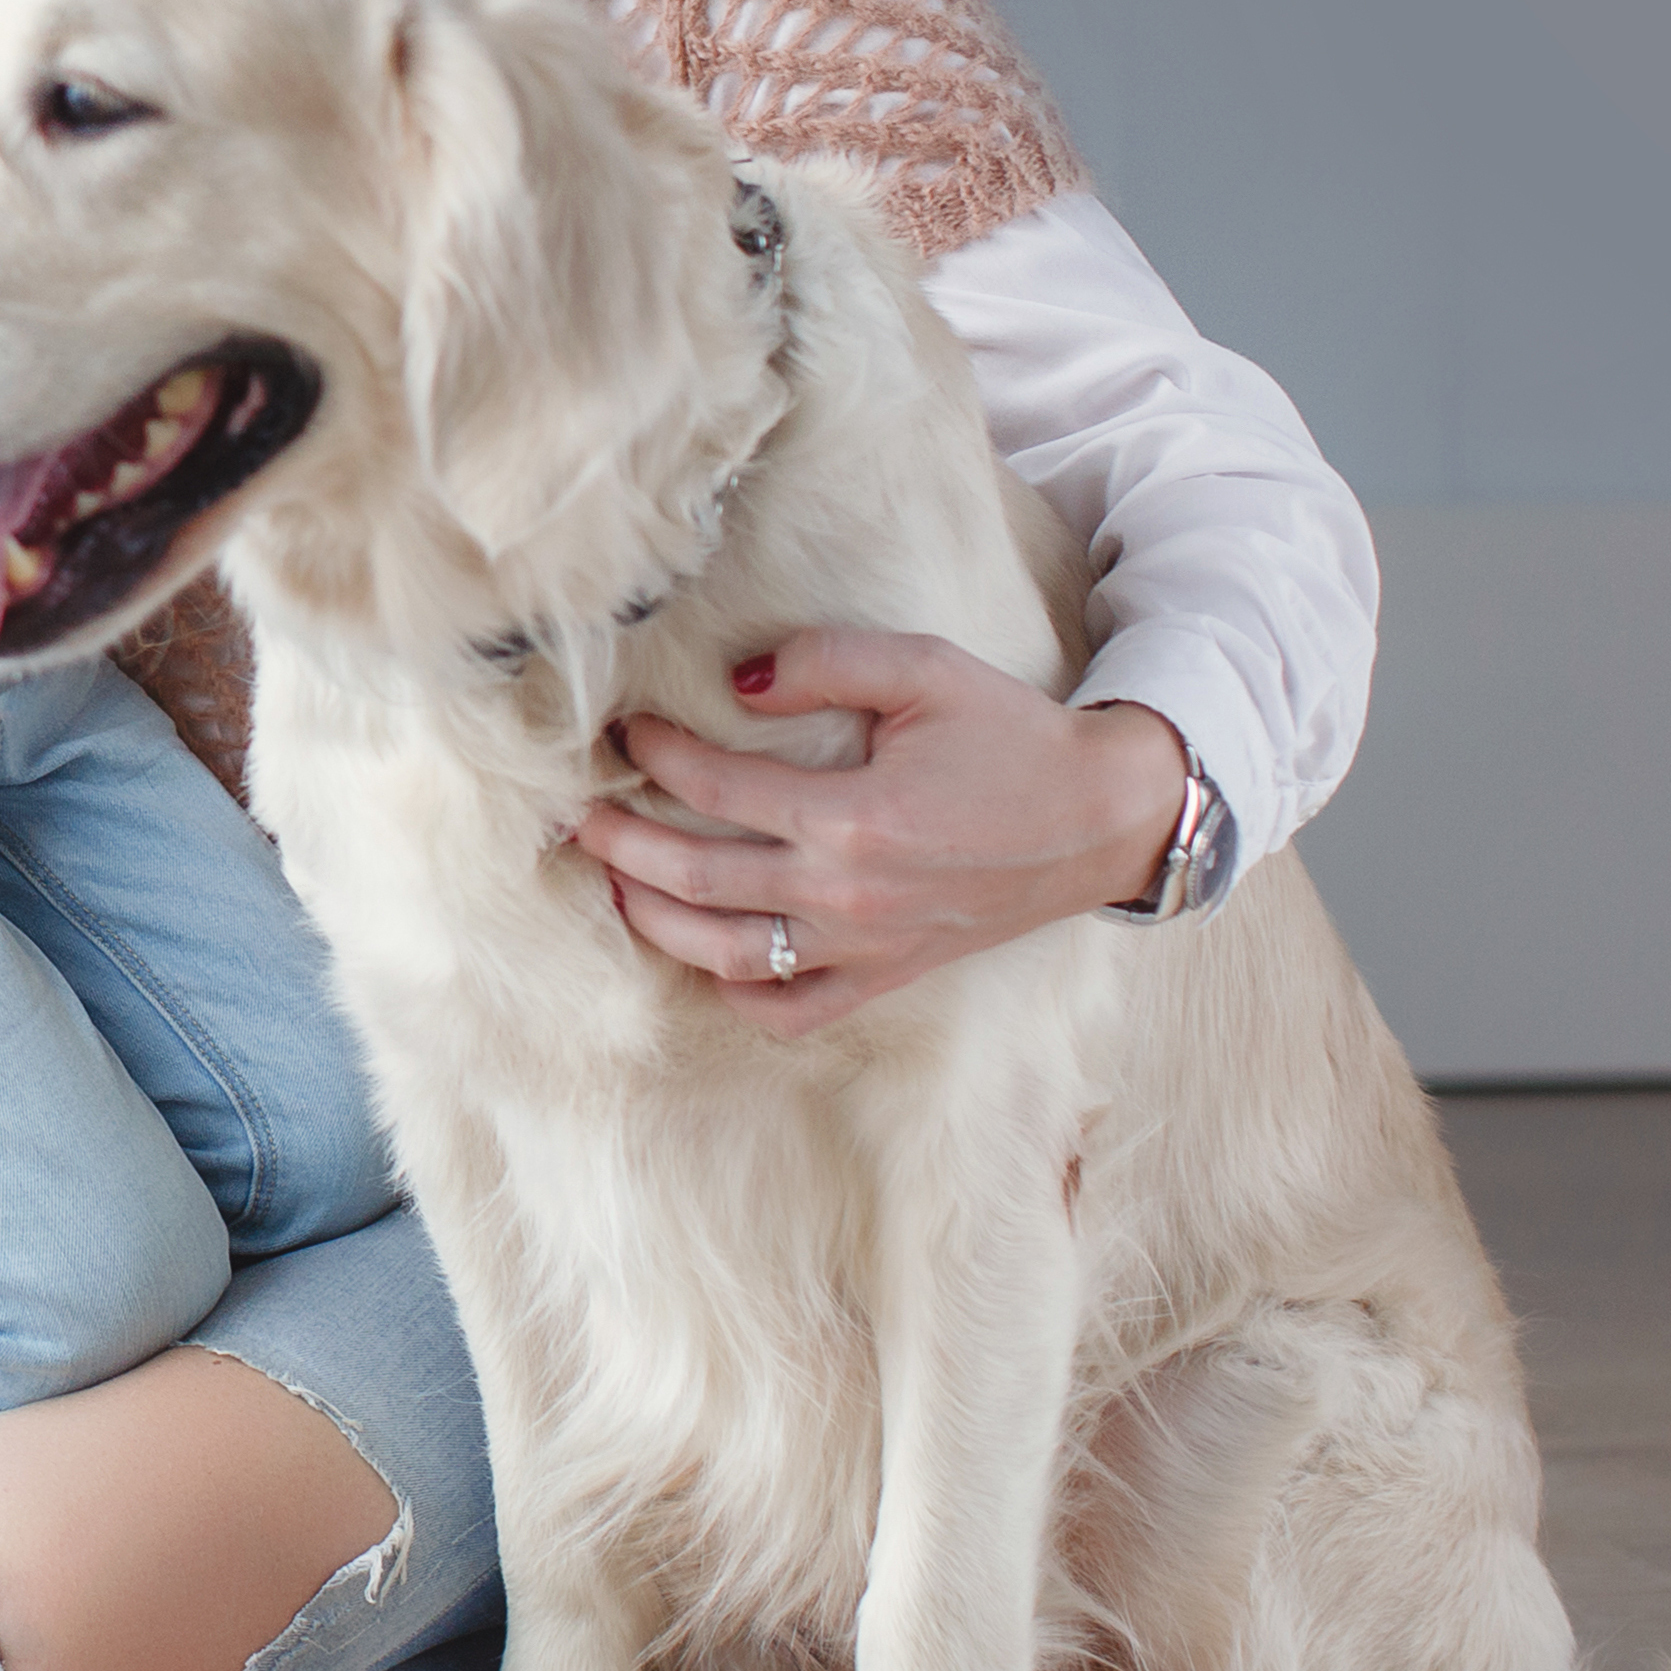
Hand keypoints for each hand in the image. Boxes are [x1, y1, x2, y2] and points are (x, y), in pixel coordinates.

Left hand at [575, 635, 1184, 1039]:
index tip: (623, 732)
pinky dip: (735, 996)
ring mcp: (863, 948)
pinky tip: (698, 961)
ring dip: (653, 920)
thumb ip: (826, 660)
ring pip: (724, 954)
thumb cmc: (1010, 738)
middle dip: (621, 845)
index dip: (658, 755)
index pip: (718, 787)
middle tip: (573, 818)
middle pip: (696, 878)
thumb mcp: (926, 669)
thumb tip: (735, 683)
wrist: (1097, 820)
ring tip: (609, 882)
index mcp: (852, 817)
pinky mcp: (885, 977)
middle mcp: (846, 896)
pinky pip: (791, 1010)